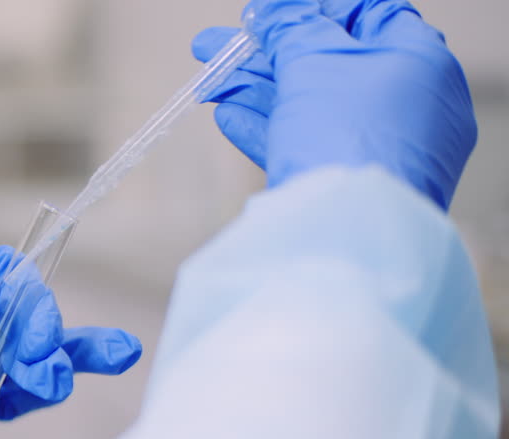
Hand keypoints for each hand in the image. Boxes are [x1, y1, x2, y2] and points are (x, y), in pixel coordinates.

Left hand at [0, 234, 140, 438]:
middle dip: (47, 343)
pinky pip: (19, 394)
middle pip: (33, 319)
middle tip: (44, 369)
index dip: (35, 308)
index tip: (36, 339)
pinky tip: (59, 388)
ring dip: (63, 364)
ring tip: (74, 376)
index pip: (17, 280)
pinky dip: (42, 393)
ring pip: (40, 355)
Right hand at [194, 0, 475, 209]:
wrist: (349, 230)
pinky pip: (305, 145)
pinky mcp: (349, 182)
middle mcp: (405, 103)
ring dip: (253, 91)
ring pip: (307, 106)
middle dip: (263, 55)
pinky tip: (227, 117)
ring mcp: (378, 146)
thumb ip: (291, 28)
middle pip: (326, 63)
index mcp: (417, 59)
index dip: (310, 10)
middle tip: (215, 48)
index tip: (265, 16)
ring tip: (208, 84)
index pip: (364, 14)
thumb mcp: (314, 60)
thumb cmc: (350, 136)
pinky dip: (265, 128)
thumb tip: (270, 12)